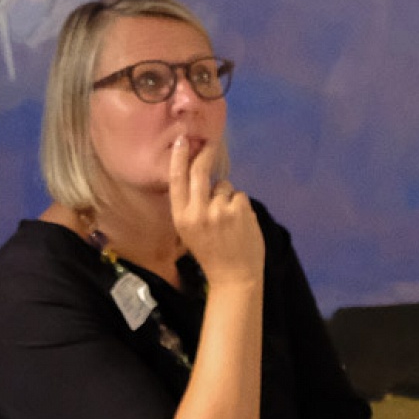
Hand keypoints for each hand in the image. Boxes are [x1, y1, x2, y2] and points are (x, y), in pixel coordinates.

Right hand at [167, 135, 261, 286]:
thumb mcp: (189, 232)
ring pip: (224, 186)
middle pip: (200, 172)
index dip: (179, 158)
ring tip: (228, 220)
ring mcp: (220, 210)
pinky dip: (241, 206)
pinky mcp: (240, 210)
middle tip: (209, 144)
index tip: (182, 141)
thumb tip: (196, 175)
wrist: (234, 277)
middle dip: (204, 154)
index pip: (177, 180)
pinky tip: (240, 224)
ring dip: (227, 197)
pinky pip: (239, 196)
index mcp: (182, 218)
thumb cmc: (211, 253)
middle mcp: (198, 212)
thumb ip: (190, 206)